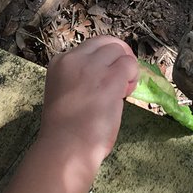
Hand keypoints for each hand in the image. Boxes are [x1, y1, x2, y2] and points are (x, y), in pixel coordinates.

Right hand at [39, 34, 137, 171]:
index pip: (90, 47)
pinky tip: (125, 93)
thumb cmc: (65, 130)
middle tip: (121, 78)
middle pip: (106, 43)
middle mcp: (74, 58)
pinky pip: (130, 65)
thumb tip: (107, 74)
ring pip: (120, 51)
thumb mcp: (65, 92)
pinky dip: (132, 77)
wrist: (65, 148)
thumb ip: (80, 79)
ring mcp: (92, 67)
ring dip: (126, 68)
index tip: (105, 77)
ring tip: (122, 90)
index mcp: (60, 62)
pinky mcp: (110, 78)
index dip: (103, 60)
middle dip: (117, 58)